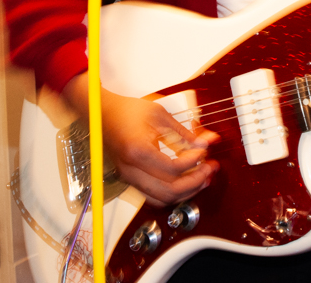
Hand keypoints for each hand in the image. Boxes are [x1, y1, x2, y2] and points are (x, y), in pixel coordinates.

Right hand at [63, 74, 218, 206]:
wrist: (101, 113)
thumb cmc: (126, 110)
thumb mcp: (160, 115)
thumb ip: (185, 133)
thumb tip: (207, 142)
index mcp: (138, 150)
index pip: (174, 168)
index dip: (194, 161)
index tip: (204, 151)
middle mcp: (131, 169)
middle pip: (169, 191)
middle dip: (195, 182)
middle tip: (209, 170)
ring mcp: (129, 177)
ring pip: (162, 199)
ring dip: (185, 192)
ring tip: (202, 178)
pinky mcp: (130, 179)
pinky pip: (153, 196)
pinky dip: (172, 193)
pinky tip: (185, 182)